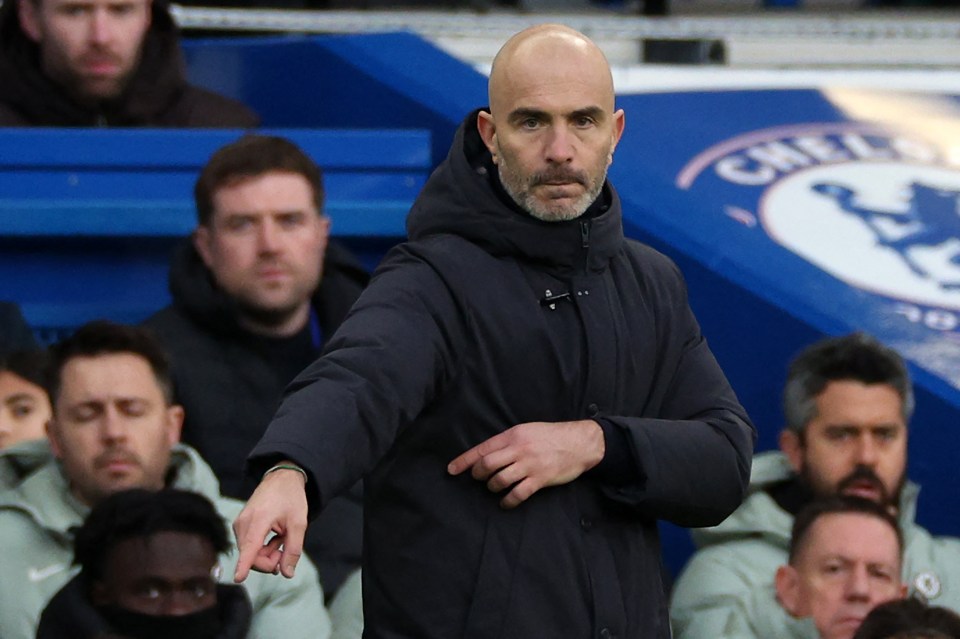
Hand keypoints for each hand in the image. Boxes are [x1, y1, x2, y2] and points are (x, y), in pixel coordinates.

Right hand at [233, 463, 307, 582]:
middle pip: (251, 556)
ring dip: (266, 554)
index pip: (250, 546)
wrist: (281, 478)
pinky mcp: (240, 525)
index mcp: (259, 519)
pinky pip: (248, 546)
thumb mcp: (299, 524)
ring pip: (249, 553)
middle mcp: (244, 522)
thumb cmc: (291, 498)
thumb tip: (287, 574)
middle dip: (268, 562)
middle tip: (285, 553)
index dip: (244, 565)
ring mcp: (239, 524)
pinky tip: (274, 538)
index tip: (238, 579)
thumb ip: (293, 550)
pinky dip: (261, 548)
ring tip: (282, 540)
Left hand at [447, 420, 604, 508]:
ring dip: (492, 487)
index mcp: (513, 435)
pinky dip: (508, 501)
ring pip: (500, 480)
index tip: (451, 470)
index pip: (482, 448)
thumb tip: (488, 454)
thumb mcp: (527, 430)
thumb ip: (509, 441)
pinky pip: (518, 494)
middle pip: (487, 465)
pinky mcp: (540, 479)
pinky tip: (506, 502)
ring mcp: (530, 465)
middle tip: (479, 479)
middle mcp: (519, 449)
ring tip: (495, 487)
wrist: (580, 443)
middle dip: (478, 475)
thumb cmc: (552, 436)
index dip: (464, 461)